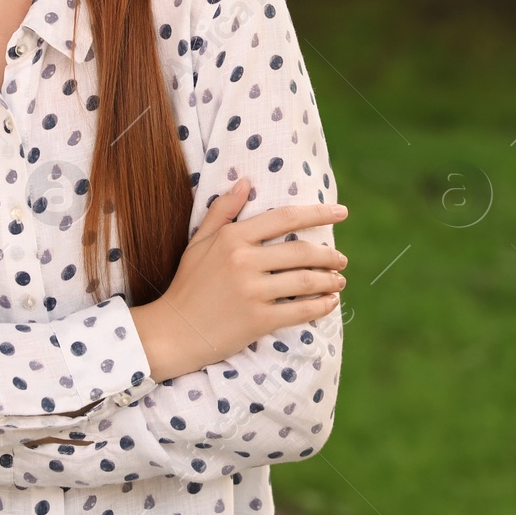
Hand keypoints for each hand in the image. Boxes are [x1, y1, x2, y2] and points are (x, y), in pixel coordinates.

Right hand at [131, 177, 348, 380]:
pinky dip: (321, 306)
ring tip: (339, 280)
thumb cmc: (187, 285)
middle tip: (342, 259)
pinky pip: (300, 310)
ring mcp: (251, 291)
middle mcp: (243, 261)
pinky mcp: (258, 320)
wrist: (174, 332)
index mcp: (232, 238)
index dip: (318, 213)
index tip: (341, 213)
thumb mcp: (199, 242)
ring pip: (305, 281)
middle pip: (301, 251)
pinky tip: (330, 302)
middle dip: (329, 255)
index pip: (285, 218)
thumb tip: (245, 182)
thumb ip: (222, 211)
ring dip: (329, 280)